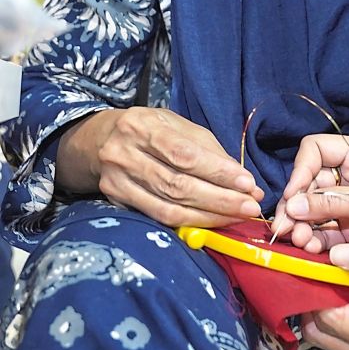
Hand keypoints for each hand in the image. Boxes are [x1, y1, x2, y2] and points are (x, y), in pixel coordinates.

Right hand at [56, 107, 264, 228]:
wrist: (98, 139)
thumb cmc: (150, 130)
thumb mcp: (178, 127)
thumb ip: (210, 151)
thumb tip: (245, 181)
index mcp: (144, 127)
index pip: (185, 154)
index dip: (218, 171)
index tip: (247, 183)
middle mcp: (125, 154)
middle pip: (177, 184)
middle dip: (219, 199)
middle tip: (250, 205)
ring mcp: (116, 180)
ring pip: (168, 206)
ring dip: (208, 215)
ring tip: (237, 216)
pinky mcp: (115, 200)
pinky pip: (157, 217)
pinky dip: (188, 222)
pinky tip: (211, 222)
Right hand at [274, 134, 348, 251]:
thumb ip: (336, 203)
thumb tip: (293, 205)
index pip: (315, 151)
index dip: (300, 171)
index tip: (295, 196)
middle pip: (307, 185)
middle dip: (295, 206)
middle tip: (287, 229)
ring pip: (312, 213)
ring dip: (302, 228)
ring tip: (302, 242)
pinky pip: (325, 235)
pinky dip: (315, 243)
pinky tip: (312, 252)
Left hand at [301, 242, 348, 349]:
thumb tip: (335, 256)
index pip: (332, 320)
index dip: (317, 290)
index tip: (309, 264)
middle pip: (324, 334)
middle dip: (316, 301)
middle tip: (317, 268)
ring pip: (331, 339)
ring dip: (325, 309)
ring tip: (331, 275)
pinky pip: (346, 340)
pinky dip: (340, 316)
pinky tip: (345, 290)